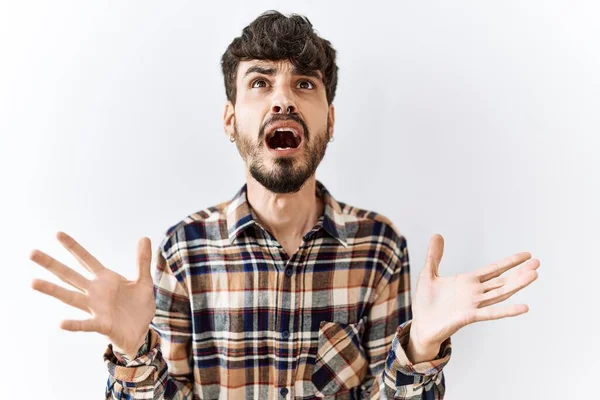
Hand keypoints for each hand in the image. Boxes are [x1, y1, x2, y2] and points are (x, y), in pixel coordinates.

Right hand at [29, 232, 155, 356]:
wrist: (142, 332)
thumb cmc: (139, 306)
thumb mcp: (144, 281)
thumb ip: (142, 261)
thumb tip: (145, 237)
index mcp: (105, 279)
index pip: (86, 260)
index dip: (73, 247)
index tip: (58, 233)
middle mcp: (95, 292)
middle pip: (70, 275)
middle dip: (52, 264)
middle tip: (32, 253)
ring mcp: (96, 308)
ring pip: (71, 297)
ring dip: (53, 290)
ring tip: (33, 282)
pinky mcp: (102, 325)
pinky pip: (86, 324)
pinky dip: (74, 324)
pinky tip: (61, 323)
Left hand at [410, 234, 539, 351]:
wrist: (421, 325)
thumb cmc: (426, 302)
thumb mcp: (429, 273)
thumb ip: (434, 255)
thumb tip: (437, 235)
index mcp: (468, 281)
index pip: (493, 269)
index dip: (509, 262)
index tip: (526, 255)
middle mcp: (475, 293)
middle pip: (502, 281)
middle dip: (519, 272)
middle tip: (538, 263)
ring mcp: (474, 305)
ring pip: (500, 293)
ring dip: (517, 285)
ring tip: (534, 275)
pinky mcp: (469, 316)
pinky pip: (491, 313)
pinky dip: (507, 311)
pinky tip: (524, 307)